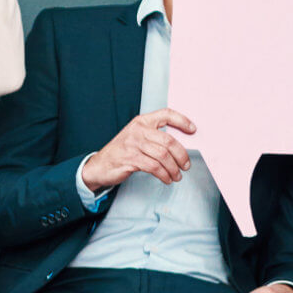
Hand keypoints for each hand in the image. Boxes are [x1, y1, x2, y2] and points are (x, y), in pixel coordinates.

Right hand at [79, 108, 198, 190]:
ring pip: (163, 156)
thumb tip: (180, 146)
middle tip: (186, 165)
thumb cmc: (122, 152)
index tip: (193, 130)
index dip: (182, 120)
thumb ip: (154, 137)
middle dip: (182, 155)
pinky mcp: (130, 159)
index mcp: (142, 121)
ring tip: (177, 175)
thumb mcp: (136, 137)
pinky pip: (154, 167)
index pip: (166, 114)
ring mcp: (133, 144)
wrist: (99, 166)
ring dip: (173, 168)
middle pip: (168, 140)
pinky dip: (164, 175)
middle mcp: (138, 130)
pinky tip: (167, 178)